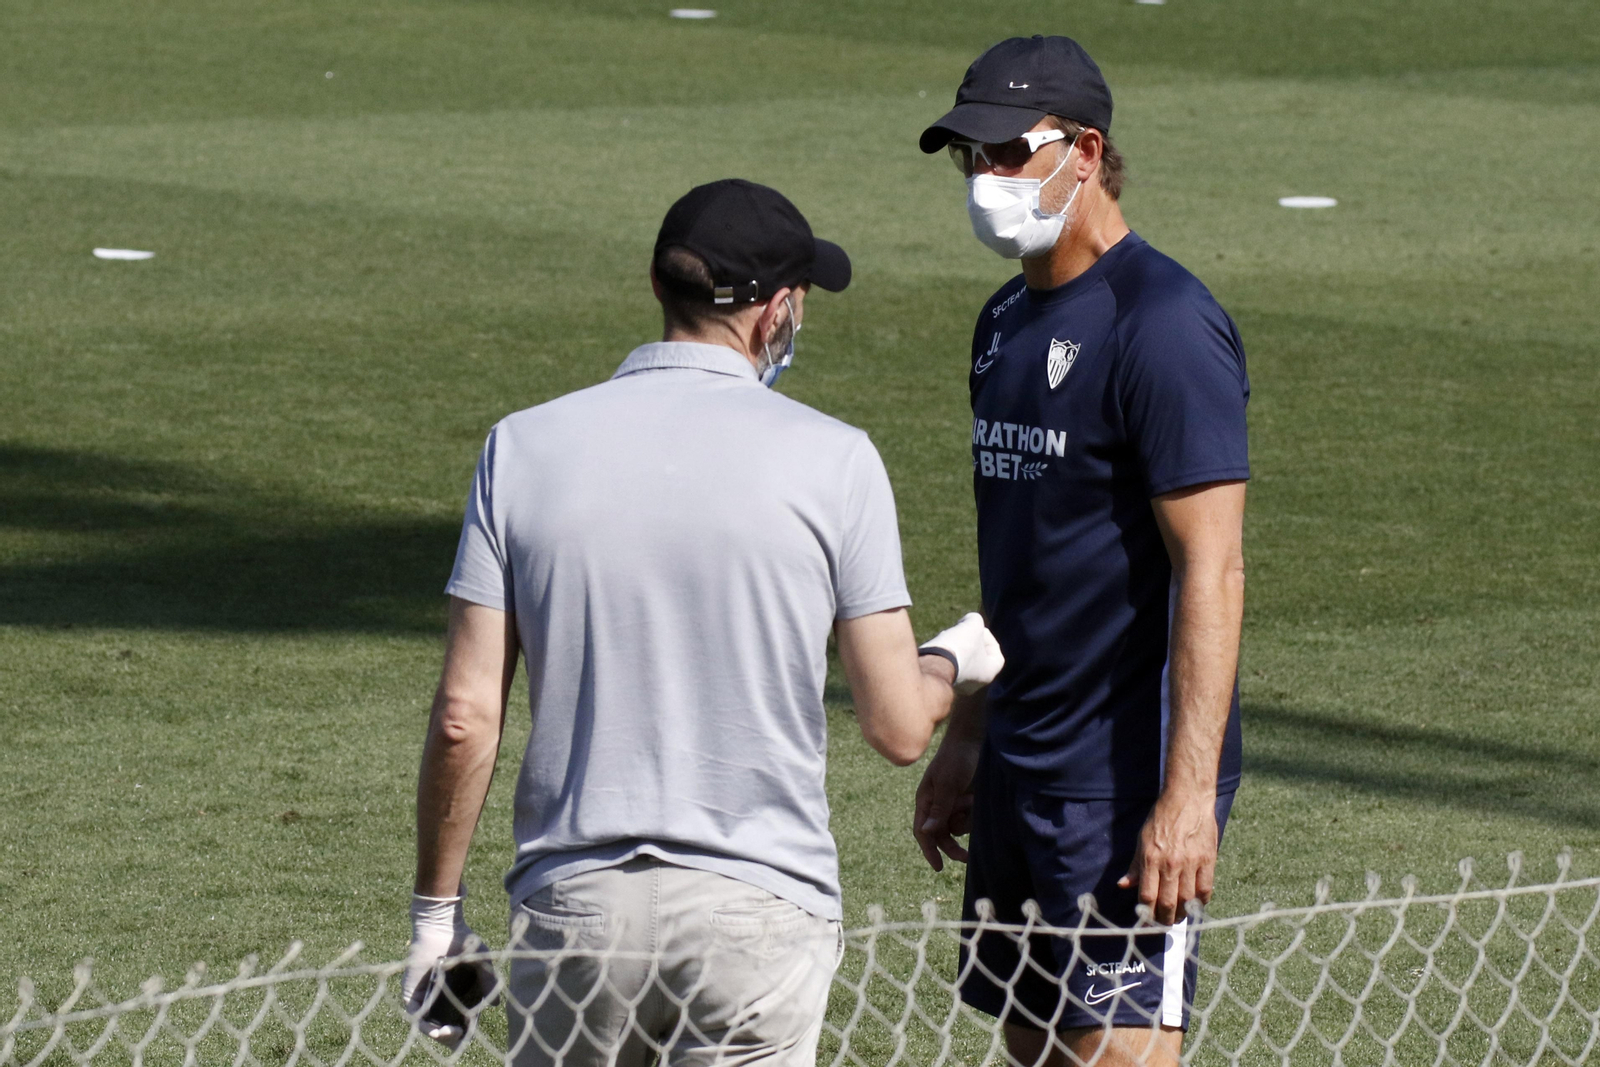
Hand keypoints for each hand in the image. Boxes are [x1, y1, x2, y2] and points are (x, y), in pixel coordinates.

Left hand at [403, 889, 496, 1047]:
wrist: (442, 927)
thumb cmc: (463, 942)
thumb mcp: (482, 963)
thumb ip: (490, 982)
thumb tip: (496, 1005)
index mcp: (459, 996)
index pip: (463, 1021)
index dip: (467, 1030)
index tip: (472, 1029)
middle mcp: (442, 1000)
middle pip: (446, 1028)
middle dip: (453, 1038)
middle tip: (460, 1035)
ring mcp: (426, 999)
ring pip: (430, 1027)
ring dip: (440, 1035)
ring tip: (450, 1034)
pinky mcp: (412, 995)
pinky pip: (415, 1015)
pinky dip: (424, 1025)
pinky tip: (435, 1030)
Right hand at [912, 734, 981, 871]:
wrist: (975, 741)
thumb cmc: (955, 759)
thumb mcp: (946, 784)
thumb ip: (939, 809)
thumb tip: (926, 832)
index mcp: (925, 801)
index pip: (923, 832)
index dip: (929, 850)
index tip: (939, 867)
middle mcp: (938, 806)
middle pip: (942, 836)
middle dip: (953, 847)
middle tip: (968, 857)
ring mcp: (954, 805)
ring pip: (958, 828)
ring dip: (967, 819)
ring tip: (972, 798)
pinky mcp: (969, 803)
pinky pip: (971, 820)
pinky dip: (974, 813)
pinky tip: (977, 797)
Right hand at [919, 613, 1004, 694]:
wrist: (932, 664)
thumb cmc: (959, 647)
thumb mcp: (973, 625)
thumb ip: (975, 619)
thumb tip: (968, 621)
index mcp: (988, 675)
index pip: (996, 656)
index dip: (989, 639)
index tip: (978, 630)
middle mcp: (974, 685)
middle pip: (977, 657)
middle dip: (970, 641)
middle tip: (962, 631)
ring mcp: (956, 686)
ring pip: (961, 661)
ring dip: (956, 646)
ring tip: (947, 635)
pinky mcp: (940, 682)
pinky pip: (947, 666)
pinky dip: (945, 654)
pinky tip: (939, 645)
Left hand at [1117, 791, 1218, 925]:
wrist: (1187, 799)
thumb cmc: (1161, 818)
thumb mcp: (1142, 839)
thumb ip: (1136, 866)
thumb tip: (1124, 885)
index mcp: (1151, 858)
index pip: (1147, 895)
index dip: (1147, 913)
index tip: (1147, 920)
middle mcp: (1171, 863)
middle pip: (1168, 903)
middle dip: (1165, 919)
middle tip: (1164, 924)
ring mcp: (1191, 862)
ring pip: (1188, 900)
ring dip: (1183, 914)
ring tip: (1179, 917)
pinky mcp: (1208, 860)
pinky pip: (1206, 889)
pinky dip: (1200, 902)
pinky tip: (1195, 904)